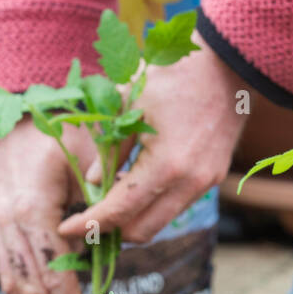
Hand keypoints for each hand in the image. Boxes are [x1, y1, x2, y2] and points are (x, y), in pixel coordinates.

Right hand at [0, 118, 95, 293]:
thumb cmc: (62, 130)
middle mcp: (10, 220)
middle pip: (29, 281)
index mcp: (33, 206)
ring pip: (11, 279)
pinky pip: (5, 268)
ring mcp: (0, 224)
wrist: (19, 112)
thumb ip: (101, 197)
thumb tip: (114, 237)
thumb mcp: (89, 156)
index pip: (52, 265)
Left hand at [58, 37, 244, 245]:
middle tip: (88, 216)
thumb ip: (110, 148)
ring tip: (111, 197)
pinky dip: (152, 203)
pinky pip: (176, 205)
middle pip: (142, 230)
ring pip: (160, 221)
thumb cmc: (172, 74)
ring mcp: (205, 183)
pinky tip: (137, 183)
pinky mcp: (213, 178)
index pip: (119, 210)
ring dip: (133, 218)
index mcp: (165, 164)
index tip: (67, 228)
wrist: (226, 63)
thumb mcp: (129, 103)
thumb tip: (92, 182)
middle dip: (111, 229)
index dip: (90, 223)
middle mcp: (189, 183)